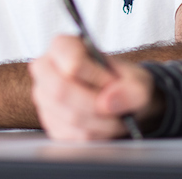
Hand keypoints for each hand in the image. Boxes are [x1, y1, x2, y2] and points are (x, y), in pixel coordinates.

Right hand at [29, 35, 160, 140]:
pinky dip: (95, 135)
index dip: (96, 77)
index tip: (113, 82)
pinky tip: (102, 125)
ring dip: (100, 122)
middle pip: (61, 91)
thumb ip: (130, 89)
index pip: (72, 63)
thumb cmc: (122, 83)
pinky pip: (71, 135)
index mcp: (63, 46)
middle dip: (95, 104)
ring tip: (115, 117)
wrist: (119, 101)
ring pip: (69, 116)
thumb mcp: (137, 80)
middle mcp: (45, 69)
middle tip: (115, 108)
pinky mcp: (49, 123)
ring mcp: (43, 98)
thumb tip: (108, 103)